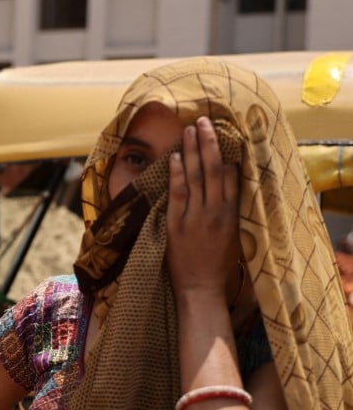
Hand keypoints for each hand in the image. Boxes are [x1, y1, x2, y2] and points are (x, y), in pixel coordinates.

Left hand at [166, 116, 240, 304]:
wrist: (201, 288)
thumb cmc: (216, 264)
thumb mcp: (231, 235)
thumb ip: (228, 210)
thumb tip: (225, 184)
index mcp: (232, 214)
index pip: (233, 176)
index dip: (227, 152)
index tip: (223, 132)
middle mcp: (216, 212)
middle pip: (215, 170)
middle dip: (209, 143)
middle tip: (204, 121)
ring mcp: (196, 217)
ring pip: (197, 177)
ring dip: (194, 151)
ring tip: (191, 129)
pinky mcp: (177, 225)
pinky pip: (178, 194)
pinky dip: (177, 174)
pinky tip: (176, 156)